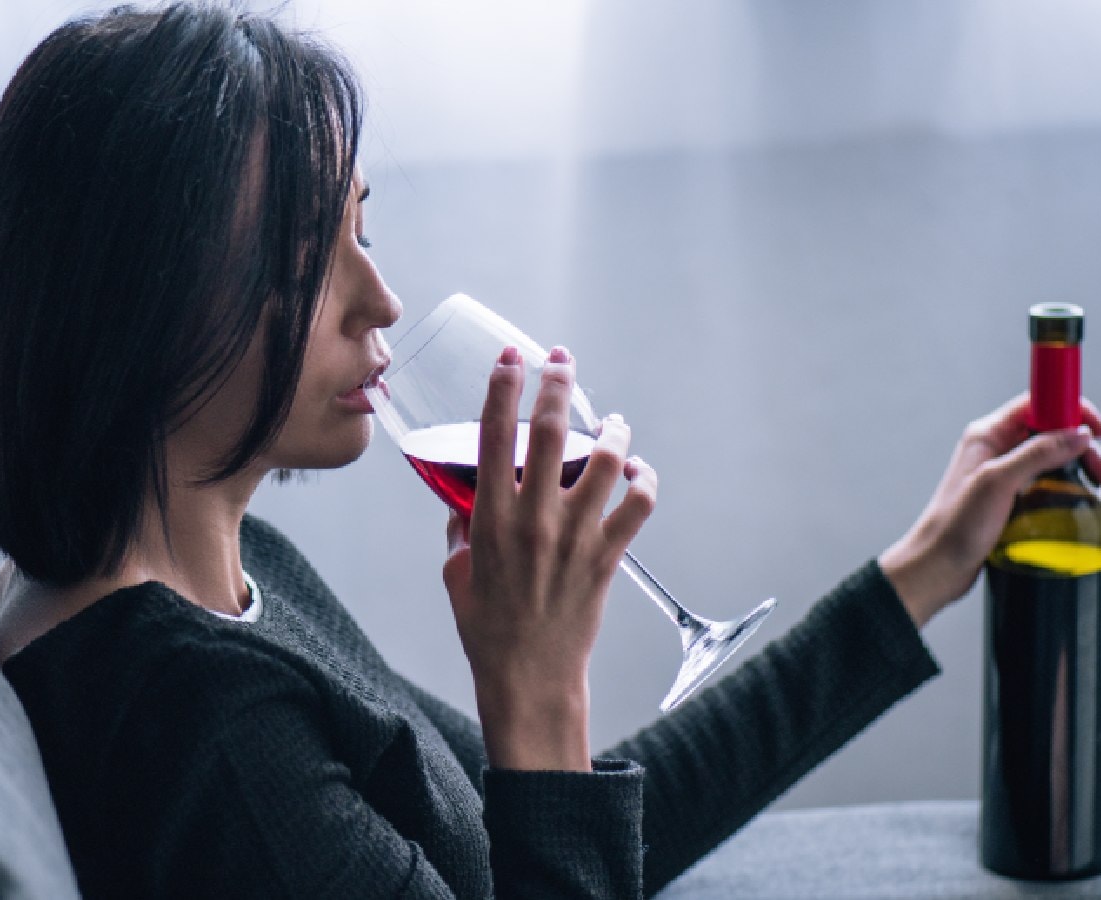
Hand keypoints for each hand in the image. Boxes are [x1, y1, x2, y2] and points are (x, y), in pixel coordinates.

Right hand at [440, 345, 656, 770]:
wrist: (529, 677)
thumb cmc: (489, 629)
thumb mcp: (455, 574)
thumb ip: (461, 531)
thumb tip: (463, 504)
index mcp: (491, 518)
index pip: (496, 435)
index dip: (504, 387)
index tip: (511, 359)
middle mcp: (535, 518)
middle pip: (550, 431)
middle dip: (558, 384)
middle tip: (562, 362)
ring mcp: (575, 536)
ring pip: (605, 460)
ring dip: (612, 431)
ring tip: (611, 420)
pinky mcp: (607, 556)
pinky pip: (639, 505)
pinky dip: (644, 482)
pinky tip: (637, 473)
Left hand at [878, 393, 1100, 627]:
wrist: (937, 566)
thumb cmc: (956, 524)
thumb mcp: (998, 482)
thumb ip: (1038, 454)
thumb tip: (1079, 433)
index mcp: (988, 434)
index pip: (1038, 404)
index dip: (1072, 410)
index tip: (1099, 430)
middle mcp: (997, 449)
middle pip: (1053, 433)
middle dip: (1085, 447)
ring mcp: (1004, 474)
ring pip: (1054, 459)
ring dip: (1084, 467)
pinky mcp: (1011, 499)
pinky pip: (1048, 482)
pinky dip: (1071, 486)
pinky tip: (1090, 498)